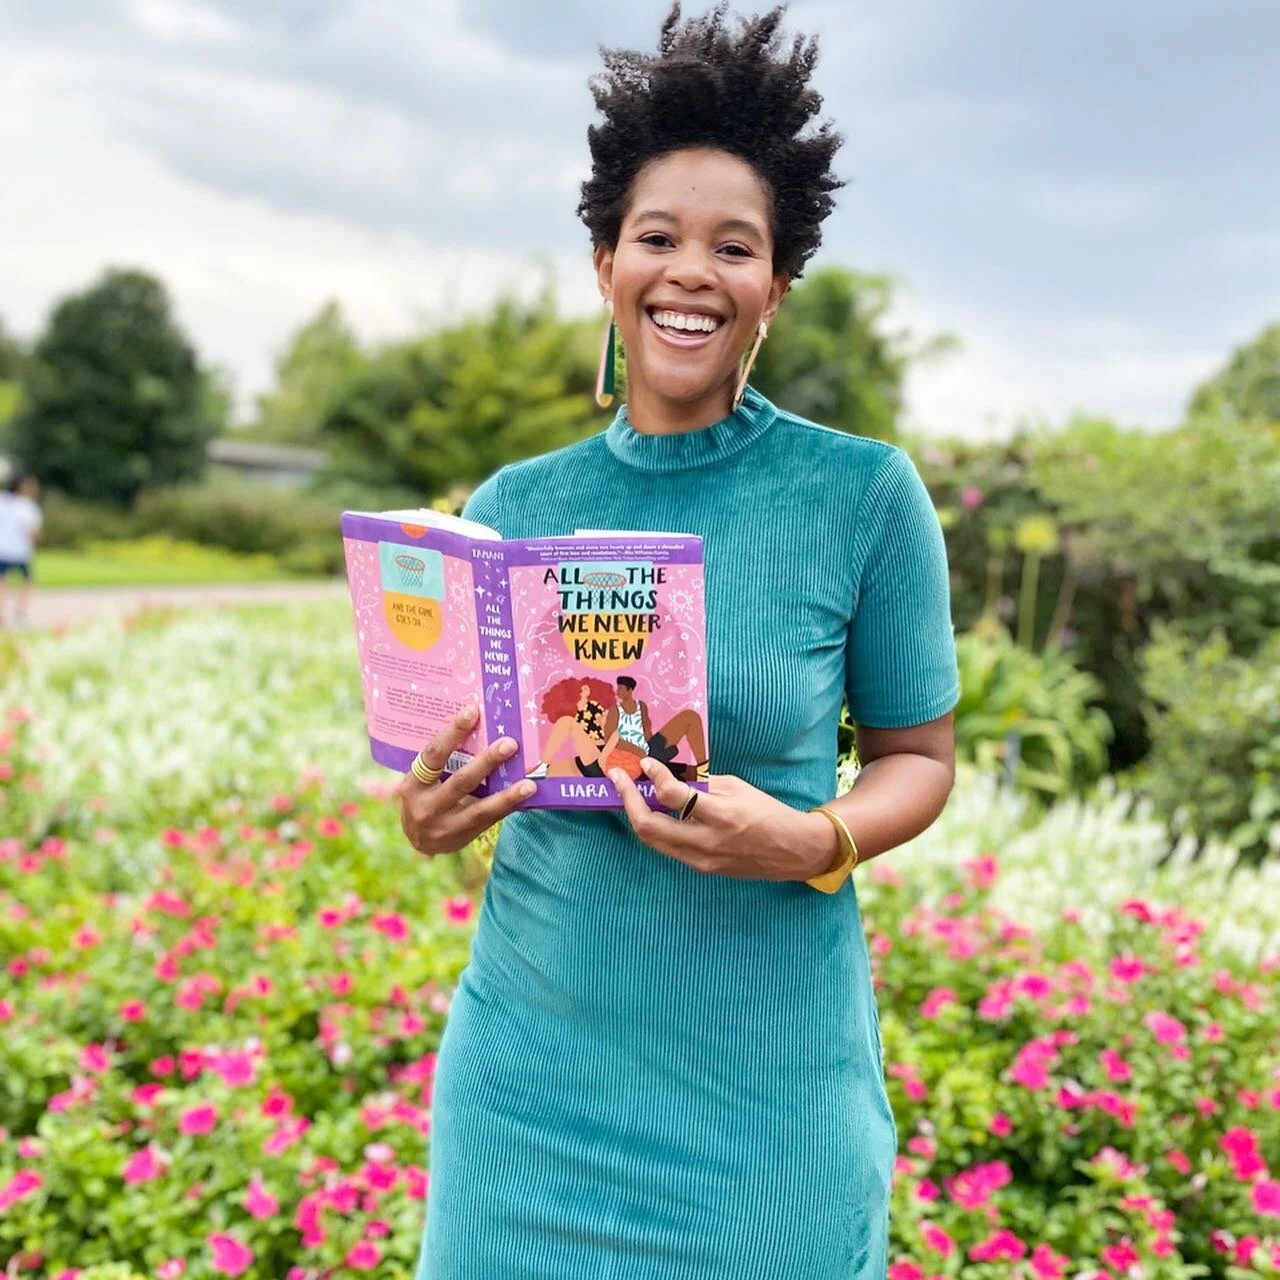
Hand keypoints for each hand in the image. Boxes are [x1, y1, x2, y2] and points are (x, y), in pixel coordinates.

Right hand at [396, 706, 535, 856]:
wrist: (418, 841)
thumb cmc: (424, 798)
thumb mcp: (423, 780)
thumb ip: (443, 762)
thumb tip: (479, 726)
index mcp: (414, 785)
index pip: (433, 754)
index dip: (452, 732)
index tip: (472, 711)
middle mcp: (427, 807)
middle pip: (461, 781)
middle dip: (487, 762)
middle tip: (510, 743)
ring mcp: (446, 826)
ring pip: (480, 808)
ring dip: (507, 795)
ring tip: (529, 784)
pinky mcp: (464, 838)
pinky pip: (490, 820)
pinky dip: (509, 807)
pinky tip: (525, 797)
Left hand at [608, 757, 836, 882]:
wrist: (791, 851)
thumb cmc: (766, 812)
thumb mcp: (736, 787)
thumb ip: (700, 785)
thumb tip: (668, 775)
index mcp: (720, 815)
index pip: (674, 796)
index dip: (654, 776)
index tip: (645, 763)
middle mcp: (706, 842)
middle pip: (649, 827)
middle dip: (627, 800)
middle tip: (618, 778)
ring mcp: (700, 860)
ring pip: (653, 840)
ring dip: (637, 814)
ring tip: (630, 792)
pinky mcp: (700, 868)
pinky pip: (669, 847)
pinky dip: (657, 827)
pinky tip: (654, 811)